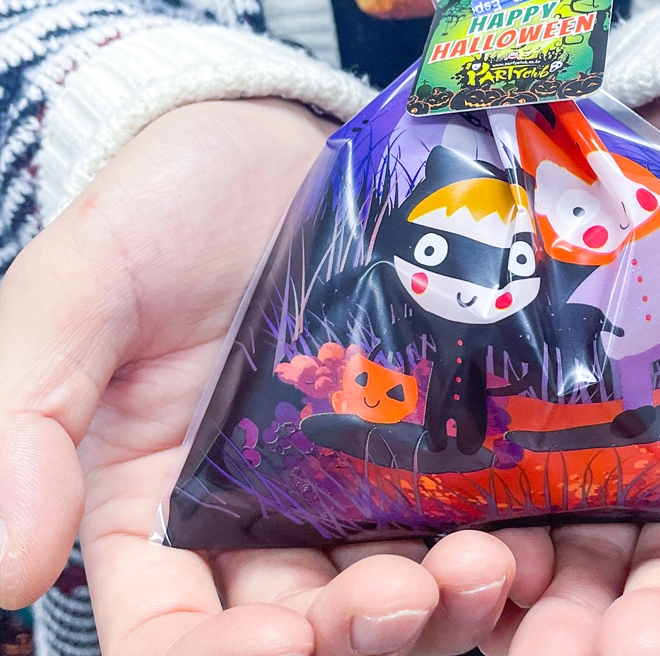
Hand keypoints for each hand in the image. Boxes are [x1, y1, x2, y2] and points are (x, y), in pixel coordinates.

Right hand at [0, 99, 555, 655]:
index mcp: (153, 503)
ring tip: (481, 566)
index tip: (280, 641)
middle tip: (406, 597)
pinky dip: (491, 534)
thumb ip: (27, 414)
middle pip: (303, 620)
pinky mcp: (419, 428)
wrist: (263, 137)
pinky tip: (524, 531)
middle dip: (356, 632)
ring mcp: (347, 470)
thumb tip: (5, 569)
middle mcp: (254, 508)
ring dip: (439, 601)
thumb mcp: (79, 292)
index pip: (176, 628)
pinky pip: (456, 504)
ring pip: (389, 578)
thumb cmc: (159, 207)